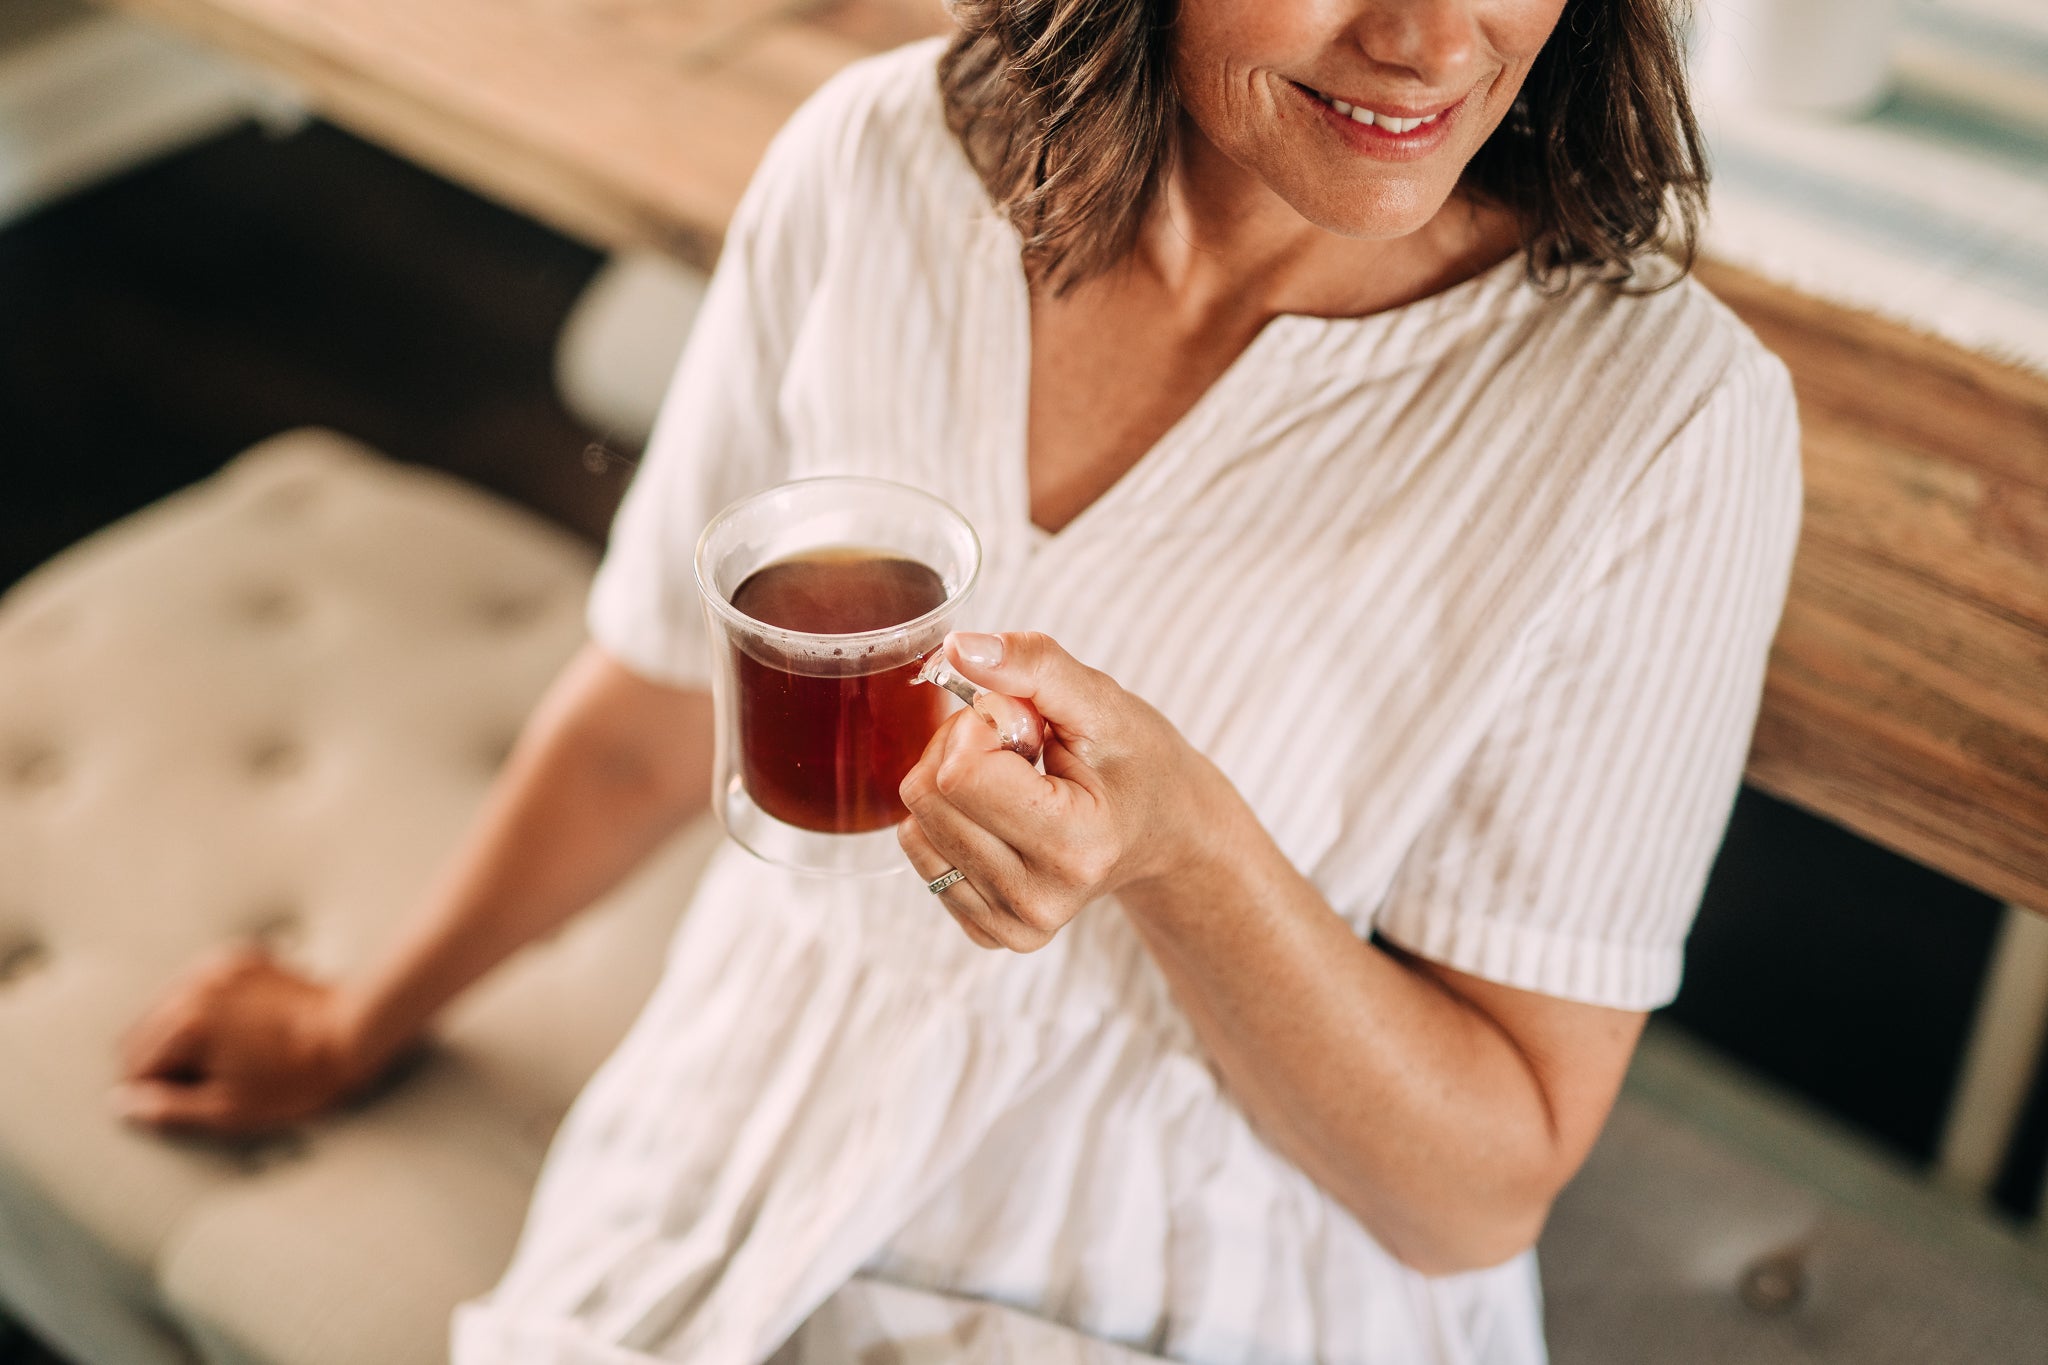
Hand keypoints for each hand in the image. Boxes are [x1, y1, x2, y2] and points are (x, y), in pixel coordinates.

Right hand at [114, 946, 373, 1134]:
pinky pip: (198, 985)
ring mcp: (217, 966)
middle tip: (199, 1082)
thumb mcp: (229, 1110)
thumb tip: (123, 1103)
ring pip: (166, 1004)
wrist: (353, 1032)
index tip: (185, 1102)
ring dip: (176, 1032)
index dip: (155, 1092)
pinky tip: (233, 1028)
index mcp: (185, 1023)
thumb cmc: (297, 1078)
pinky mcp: (240, 958)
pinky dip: (202, 1006)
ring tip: (219, 1057)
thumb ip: (168, 1109)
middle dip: (159, 1060)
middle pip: (142, 1030)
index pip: (135, 1064)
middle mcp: (193, 986)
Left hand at [898, 631, 1226, 951]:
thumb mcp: (1101, 701)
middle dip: (962, 748)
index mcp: (1077, 846)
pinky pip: (921, 856)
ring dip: (952, 783)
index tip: (1028, 726)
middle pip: (927, 796)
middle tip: (1022, 750)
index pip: (962, 772)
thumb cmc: (1138, 761)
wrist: (1166, 831)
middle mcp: (1041, 900)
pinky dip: (951, 822)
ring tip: (1015, 782)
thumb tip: (957, 648)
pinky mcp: (991, 934)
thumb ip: (1033, 666)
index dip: (982, 725)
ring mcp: (1014, 925)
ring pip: (913, 826)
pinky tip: (1004, 817)